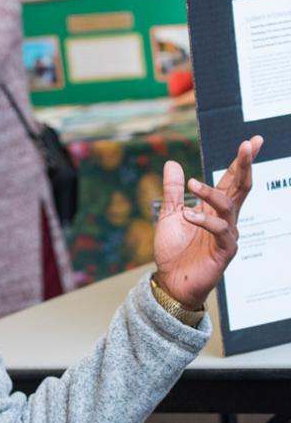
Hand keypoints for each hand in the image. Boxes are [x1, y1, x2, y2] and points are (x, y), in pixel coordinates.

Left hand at [153, 136, 262, 308]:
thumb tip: (172, 163)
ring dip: (211, 192)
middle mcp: (225, 219)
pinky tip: (188, 215)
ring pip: (229, 206)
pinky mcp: (224, 251)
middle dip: (245, 165)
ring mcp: (227, 234)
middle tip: (249, 144)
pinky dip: (203, 221)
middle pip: (241, 187)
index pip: (231, 180)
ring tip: (192, 183)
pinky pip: (219, 231)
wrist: (171, 281)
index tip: (253, 141)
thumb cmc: (174, 250)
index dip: (241, 161)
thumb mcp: (169, 214)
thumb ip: (173, 191)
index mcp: (214, 209)